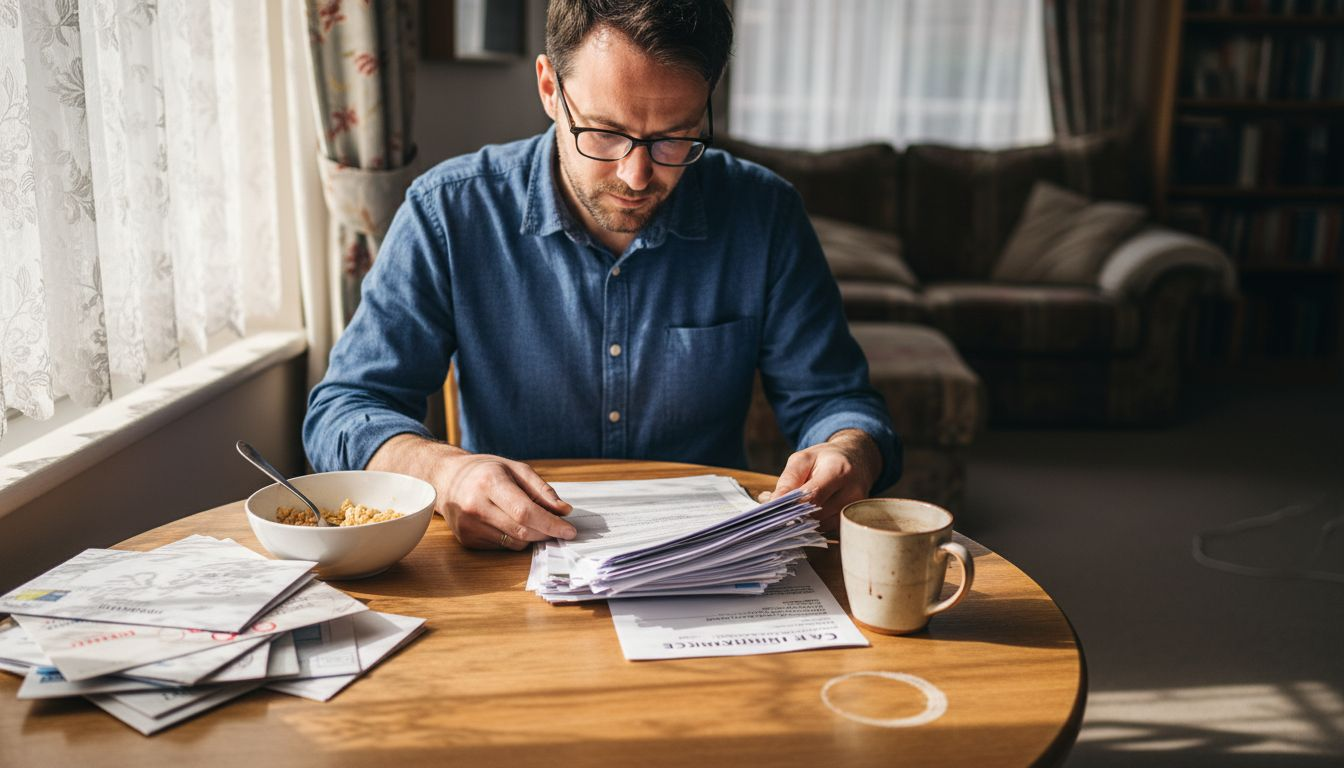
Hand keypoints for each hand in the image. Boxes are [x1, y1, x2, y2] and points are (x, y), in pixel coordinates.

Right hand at [434, 454, 576, 549]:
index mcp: (489, 482)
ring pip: (514, 542)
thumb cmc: (486, 471)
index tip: (570, 531)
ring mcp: (468, 525)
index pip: (525, 511)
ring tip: (531, 520)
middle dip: (546, 532)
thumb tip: (564, 511)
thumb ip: (542, 490)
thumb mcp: (516, 469)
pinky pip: (502, 546)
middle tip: (559, 527)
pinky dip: (514, 538)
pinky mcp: (466, 539)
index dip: (551, 524)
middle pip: (522, 530)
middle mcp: (475, 506)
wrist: (448, 479)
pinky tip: (509, 523)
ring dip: (531, 536)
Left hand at [757, 429, 880, 532]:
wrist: (857, 459)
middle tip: (778, 507)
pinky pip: (826, 528)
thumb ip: (788, 480)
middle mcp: (852, 492)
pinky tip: (808, 511)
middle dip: (794, 513)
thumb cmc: (826, 458)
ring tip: (794, 505)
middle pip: (816, 513)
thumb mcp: (803, 459)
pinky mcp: (852, 520)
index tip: (772, 509)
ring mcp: (854, 509)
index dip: (791, 504)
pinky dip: (813, 522)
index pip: (813, 495)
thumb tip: (773, 502)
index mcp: (838, 471)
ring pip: (820, 524)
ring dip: (802, 519)